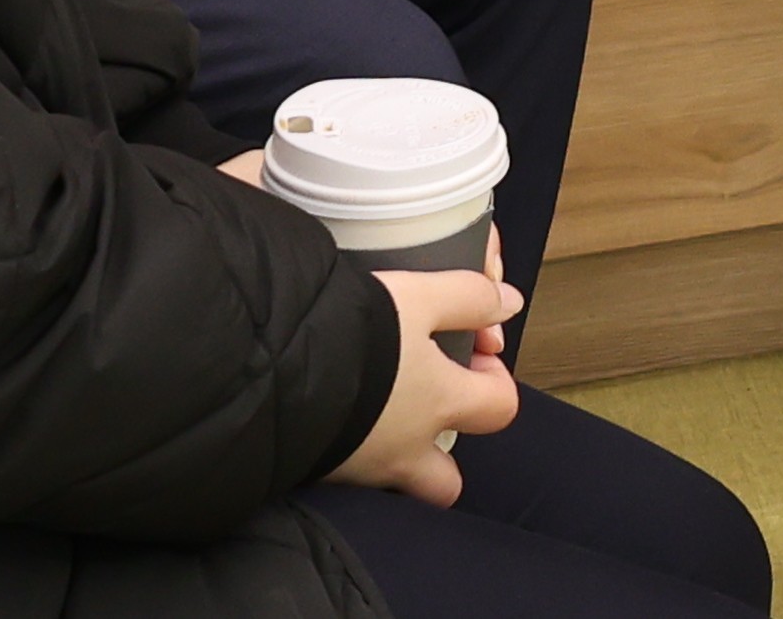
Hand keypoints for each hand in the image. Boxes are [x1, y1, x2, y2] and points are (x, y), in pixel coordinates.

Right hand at [322, 260, 522, 504]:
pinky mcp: (318, 475)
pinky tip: (333, 413)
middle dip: (443, 449)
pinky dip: (348, 452)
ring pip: (393, 484)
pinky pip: (346, 477)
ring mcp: (361, 472)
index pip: (500, 408)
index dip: (496, 379)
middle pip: (446, 481)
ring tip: (375, 408)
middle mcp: (406, 452)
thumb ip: (468, 297)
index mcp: (440, 405)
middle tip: (422, 402)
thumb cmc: (354, 337)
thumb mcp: (418, 297)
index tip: (475, 350)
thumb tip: (509, 303)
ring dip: (393, 456)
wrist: (273, 377)